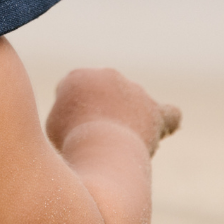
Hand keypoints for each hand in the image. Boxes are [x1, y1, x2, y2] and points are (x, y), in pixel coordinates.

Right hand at [45, 68, 180, 156]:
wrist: (102, 148)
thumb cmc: (72, 142)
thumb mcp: (56, 125)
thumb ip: (66, 115)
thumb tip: (79, 117)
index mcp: (78, 76)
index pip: (77, 93)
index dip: (75, 115)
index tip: (74, 133)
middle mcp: (107, 75)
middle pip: (105, 95)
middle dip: (101, 113)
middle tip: (97, 140)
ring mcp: (134, 91)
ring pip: (134, 103)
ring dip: (129, 119)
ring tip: (119, 146)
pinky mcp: (155, 111)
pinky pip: (168, 113)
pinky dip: (167, 122)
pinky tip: (164, 130)